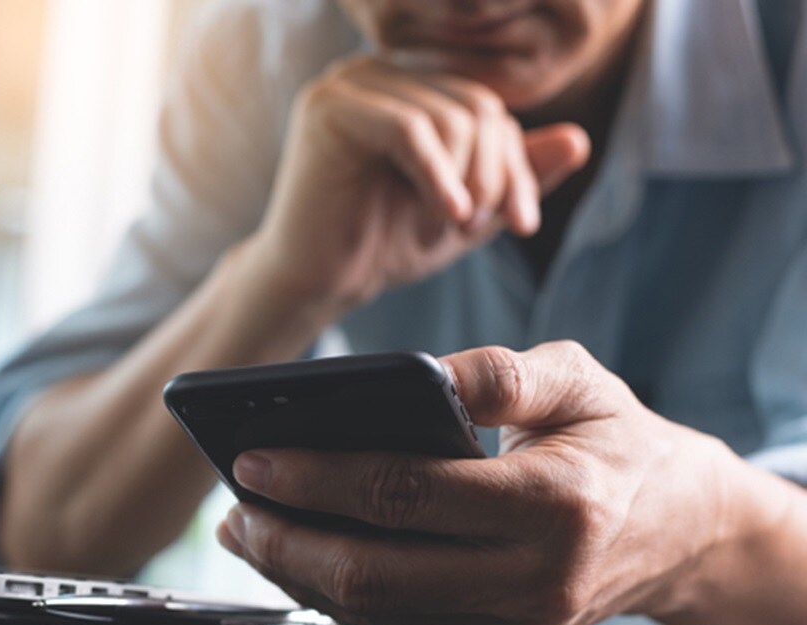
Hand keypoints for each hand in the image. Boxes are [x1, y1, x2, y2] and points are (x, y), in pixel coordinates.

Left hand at [217, 341, 738, 624]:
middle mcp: (534, 577)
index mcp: (556, 502)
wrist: (685, 531)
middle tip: (235, 504)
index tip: (254, 458)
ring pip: (377, 612)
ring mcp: (515, 623)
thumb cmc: (619, 441)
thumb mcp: (580, 380)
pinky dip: (337, 592)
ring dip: (297, 573)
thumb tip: (419, 373)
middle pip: (376, 573)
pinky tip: (300, 554)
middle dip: (287, 541)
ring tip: (248, 528)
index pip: (408, 493)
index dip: (319, 477)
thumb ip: (501, 372)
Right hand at [246, 55, 588, 314]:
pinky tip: (445, 215)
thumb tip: (580, 138)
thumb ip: (516, 173)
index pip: (486, 104)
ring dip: (466, 181)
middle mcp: (374, 72)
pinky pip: (411, 130)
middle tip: (483, 226)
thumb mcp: (466, 208)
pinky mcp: (330, 109)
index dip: (517, 163)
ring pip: (448, 117)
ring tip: (450, 225)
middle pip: (474, 105)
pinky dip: (439, 178)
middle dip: (496, 173)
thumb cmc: (380, 245)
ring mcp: (348, 84)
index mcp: (405, 85)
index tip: (523, 222)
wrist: (314, 283)